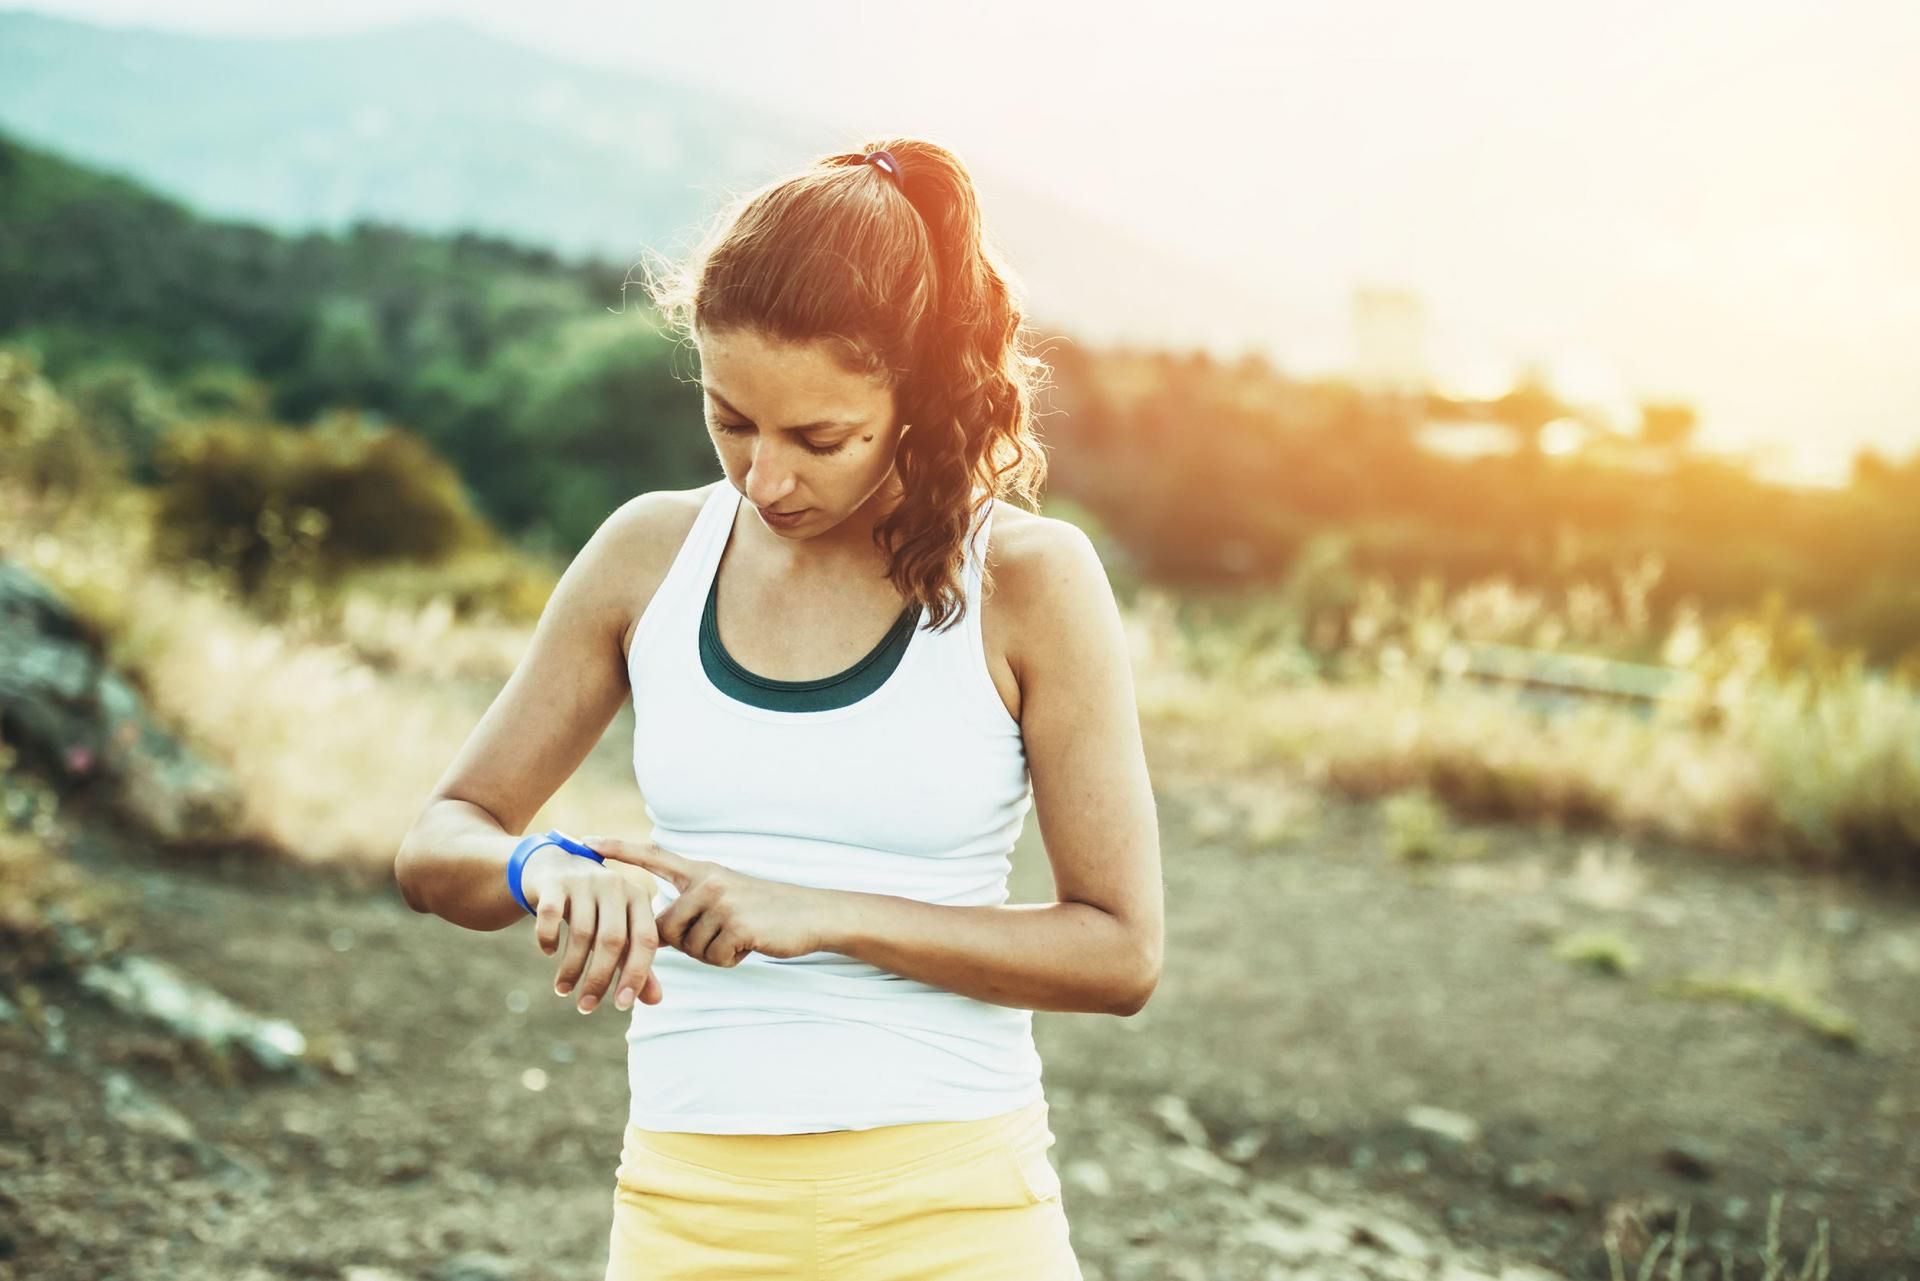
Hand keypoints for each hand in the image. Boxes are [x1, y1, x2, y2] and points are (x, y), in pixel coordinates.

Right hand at [523, 842, 664, 1013]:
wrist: (555, 865)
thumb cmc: (595, 907)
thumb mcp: (619, 929)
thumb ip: (636, 962)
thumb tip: (656, 1000)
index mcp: (639, 898)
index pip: (646, 940)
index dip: (636, 975)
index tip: (621, 1005)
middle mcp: (616, 885)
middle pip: (613, 940)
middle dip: (598, 979)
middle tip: (585, 1006)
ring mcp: (585, 880)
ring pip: (582, 932)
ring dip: (571, 968)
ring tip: (563, 990)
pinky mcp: (554, 881)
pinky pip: (550, 915)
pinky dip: (548, 938)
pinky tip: (548, 952)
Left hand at [582, 834, 836, 966]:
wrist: (812, 915)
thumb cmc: (766, 912)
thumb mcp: (725, 898)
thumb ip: (690, 907)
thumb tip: (653, 933)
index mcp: (702, 871)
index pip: (653, 857)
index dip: (619, 849)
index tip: (586, 841)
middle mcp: (708, 880)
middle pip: (664, 927)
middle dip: (687, 943)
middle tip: (722, 935)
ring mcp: (722, 901)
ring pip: (688, 947)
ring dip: (712, 952)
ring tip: (740, 935)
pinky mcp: (737, 925)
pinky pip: (712, 957)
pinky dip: (730, 959)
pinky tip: (751, 943)